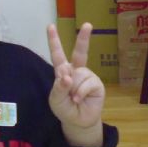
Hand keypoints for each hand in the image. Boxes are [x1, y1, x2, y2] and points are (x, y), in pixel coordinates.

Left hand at [47, 22, 105, 146]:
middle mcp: (76, 71)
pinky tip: (79, 100)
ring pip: (79, 75)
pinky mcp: (97, 84)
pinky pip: (87, 84)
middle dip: (84, 38)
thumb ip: (58, 87)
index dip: (54, 41)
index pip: (57, 54)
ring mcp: (87, 76)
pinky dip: (81, 93)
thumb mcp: (55, 99)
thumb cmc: (64, 108)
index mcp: (63, 71)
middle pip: (80, 52)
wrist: (78, 121)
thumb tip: (68, 76)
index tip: (50, 26)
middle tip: (87, 25)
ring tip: (74, 99)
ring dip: (74, 89)